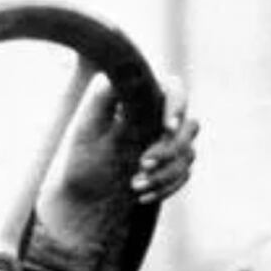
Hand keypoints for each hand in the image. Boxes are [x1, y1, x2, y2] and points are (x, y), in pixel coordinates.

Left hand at [58, 75, 198, 206]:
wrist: (82, 190)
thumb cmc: (81, 154)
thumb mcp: (87, 128)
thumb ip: (102, 100)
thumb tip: (114, 74)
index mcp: (143, 100)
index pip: (174, 90)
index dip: (177, 106)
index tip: (168, 127)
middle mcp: (162, 118)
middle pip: (189, 126)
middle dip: (169, 148)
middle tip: (142, 163)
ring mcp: (172, 143)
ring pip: (189, 153)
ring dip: (166, 173)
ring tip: (134, 185)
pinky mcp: (174, 166)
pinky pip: (184, 174)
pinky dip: (166, 187)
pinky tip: (142, 197)